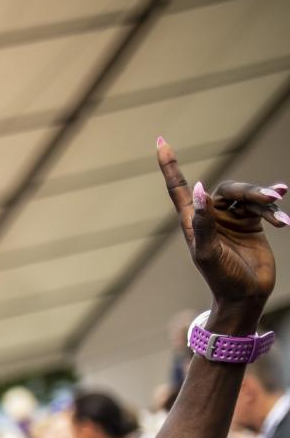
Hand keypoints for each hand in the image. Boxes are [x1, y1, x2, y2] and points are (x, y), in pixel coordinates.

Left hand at [156, 138, 281, 328]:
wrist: (244, 296)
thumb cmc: (220, 278)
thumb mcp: (208, 252)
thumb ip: (203, 222)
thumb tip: (199, 190)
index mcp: (193, 221)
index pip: (178, 187)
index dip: (170, 165)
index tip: (161, 141)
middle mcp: (211, 216)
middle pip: (229, 188)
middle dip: (251, 191)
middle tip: (271, 197)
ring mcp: (231, 218)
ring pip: (249, 196)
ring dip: (266, 200)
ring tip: (280, 213)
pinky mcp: (251, 223)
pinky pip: (263, 207)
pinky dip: (274, 211)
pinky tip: (284, 222)